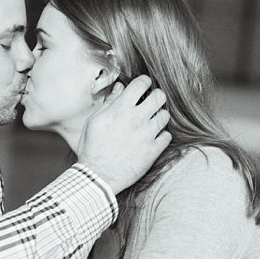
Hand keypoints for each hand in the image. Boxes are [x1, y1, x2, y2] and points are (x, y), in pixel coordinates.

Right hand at [77, 77, 169, 193]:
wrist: (98, 176)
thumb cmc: (92, 147)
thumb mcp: (94, 121)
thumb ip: (109, 102)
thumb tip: (120, 88)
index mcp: (121, 109)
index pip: (141, 84)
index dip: (144, 81)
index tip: (142, 85)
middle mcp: (137, 119)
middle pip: (160, 96)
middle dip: (156, 95)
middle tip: (150, 101)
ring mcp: (147, 135)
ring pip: (165, 116)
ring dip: (159, 115)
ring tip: (151, 120)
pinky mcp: (153, 151)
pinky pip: (167, 136)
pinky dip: (162, 135)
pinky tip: (153, 137)